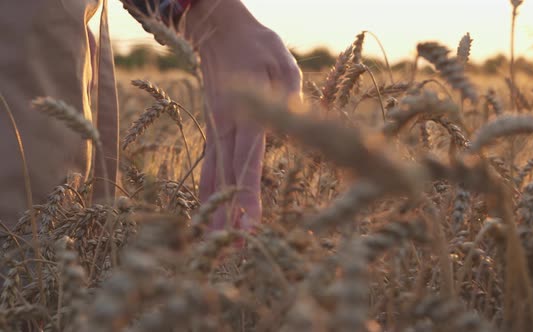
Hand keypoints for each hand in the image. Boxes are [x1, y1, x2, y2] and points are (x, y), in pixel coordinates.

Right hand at [187, 4, 301, 231]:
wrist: (219, 30)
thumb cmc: (257, 47)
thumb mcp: (283, 64)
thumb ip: (287, 99)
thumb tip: (292, 131)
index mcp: (248, 113)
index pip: (248, 161)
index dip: (247, 194)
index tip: (247, 224)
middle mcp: (227, 126)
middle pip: (228, 177)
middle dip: (229, 214)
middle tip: (230, 250)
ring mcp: (216, 128)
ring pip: (214, 175)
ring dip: (215, 209)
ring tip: (215, 243)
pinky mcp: (213, 129)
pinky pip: (208, 165)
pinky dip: (205, 190)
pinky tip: (203, 213)